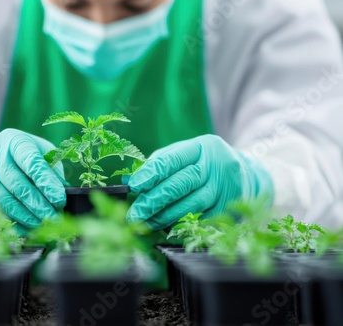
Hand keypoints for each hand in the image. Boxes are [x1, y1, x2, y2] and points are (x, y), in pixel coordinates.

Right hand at [0, 129, 66, 234]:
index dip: (46, 182)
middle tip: (54, 218)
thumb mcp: (40, 154)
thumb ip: (52, 171)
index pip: (31, 162)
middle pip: (17, 184)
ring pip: (5, 201)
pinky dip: (15, 223)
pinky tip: (29, 228)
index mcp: (15, 141)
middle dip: (38, 204)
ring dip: (26, 217)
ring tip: (43, 225)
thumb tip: (64, 194)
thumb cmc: (23, 158)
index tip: (60, 200)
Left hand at [126, 135, 272, 229]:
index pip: (172, 160)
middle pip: (181, 184)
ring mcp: (226, 189)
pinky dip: (182, 226)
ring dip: (165, 217)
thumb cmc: (203, 164)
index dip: (151, 174)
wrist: (245, 175)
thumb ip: (159, 165)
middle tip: (135, 214)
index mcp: (201, 147)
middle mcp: (216, 166)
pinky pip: (201, 221)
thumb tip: (131, 181)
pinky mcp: (230, 209)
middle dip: (154, 201)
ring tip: (147, 222)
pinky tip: (167, 229)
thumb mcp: (185, 155)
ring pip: (191, 206)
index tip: (134, 186)